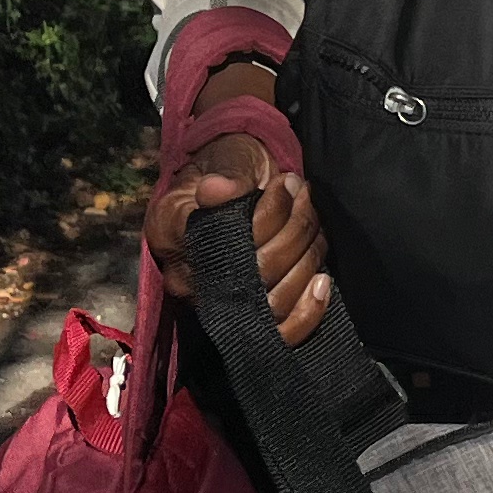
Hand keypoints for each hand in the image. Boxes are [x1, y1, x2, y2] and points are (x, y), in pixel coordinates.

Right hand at [144, 139, 330, 346]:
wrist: (239, 185)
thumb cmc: (229, 169)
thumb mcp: (225, 159)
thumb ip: (225, 174)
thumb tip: (216, 190)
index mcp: (170, 233)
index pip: (222, 241)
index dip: (266, 217)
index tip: (286, 185)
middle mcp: (188, 279)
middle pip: (254, 274)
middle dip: (294, 233)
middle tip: (306, 199)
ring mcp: (218, 304)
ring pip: (272, 303)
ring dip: (307, 260)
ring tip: (314, 223)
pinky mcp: (249, 319)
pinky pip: (280, 334)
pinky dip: (309, 310)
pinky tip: (322, 281)